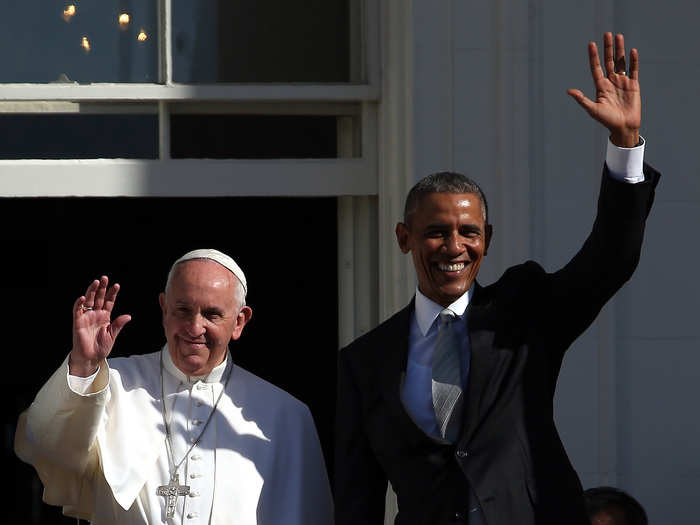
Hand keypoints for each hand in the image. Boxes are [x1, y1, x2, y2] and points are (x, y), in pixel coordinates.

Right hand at [69, 276, 130, 376]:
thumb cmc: (101, 347)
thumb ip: (118, 325)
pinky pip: (78, 311)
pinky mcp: (78, 322)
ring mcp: (86, 317)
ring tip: (96, 282)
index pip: (108, 302)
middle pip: (98, 298)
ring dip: (91, 291)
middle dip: (102, 288)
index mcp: (105, 317)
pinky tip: (83, 297)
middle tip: (104, 278)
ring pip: (89, 301)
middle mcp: (95, 314)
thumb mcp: (112, 335)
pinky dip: (79, 304)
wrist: (91, 358)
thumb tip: (128, 316)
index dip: (112, 294)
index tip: (116, 285)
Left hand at [567, 32, 640, 146]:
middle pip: (608, 61)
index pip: (596, 67)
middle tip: (607, 34)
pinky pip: (633, 70)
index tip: (591, 44)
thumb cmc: (606, 120)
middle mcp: (611, 82)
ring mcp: (622, 82)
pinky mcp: (634, 85)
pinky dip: (633, 61)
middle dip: (608, 48)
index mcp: (600, 86)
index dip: (594, 56)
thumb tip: (569, 91)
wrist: (623, 127)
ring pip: (621, 62)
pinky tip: (631, 51)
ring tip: (619, 36)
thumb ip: (582, 99)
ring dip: (620, 50)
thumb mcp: (592, 109)